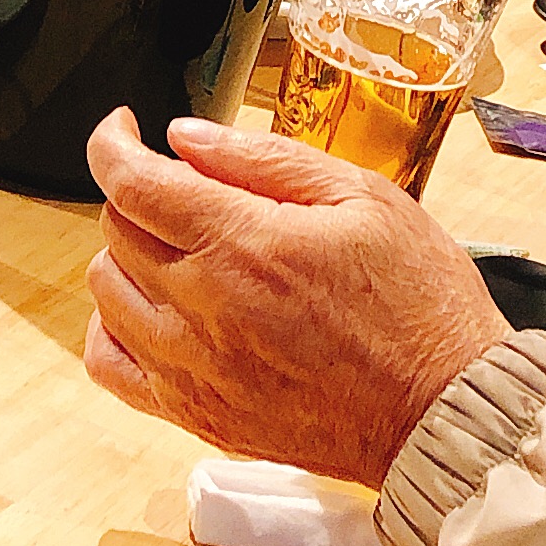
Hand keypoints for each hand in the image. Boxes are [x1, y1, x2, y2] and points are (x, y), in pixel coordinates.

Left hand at [82, 112, 509, 488]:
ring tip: (179, 247)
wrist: (440, 411)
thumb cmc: (418, 303)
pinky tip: (152, 311)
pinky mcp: (195, 415)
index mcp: (242, 244)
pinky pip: (110, 366)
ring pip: (105, 292)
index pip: (131, 183)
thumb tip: (187, 138)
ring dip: (127, 255)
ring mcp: (191, 369)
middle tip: (187, 188)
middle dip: (138, 192)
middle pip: (116, 230)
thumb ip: (268, 160)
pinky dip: (114, 328)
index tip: (124, 130)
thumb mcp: (365, 198)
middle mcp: (200, 308)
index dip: (112, 143)